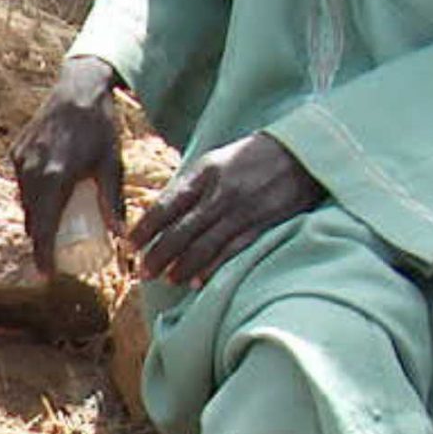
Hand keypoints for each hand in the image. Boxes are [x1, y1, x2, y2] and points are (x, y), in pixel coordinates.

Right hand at [12, 55, 126, 267]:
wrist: (78, 88)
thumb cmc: (100, 127)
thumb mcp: (111, 166)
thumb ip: (113, 202)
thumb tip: (121, 238)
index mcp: (54, 179)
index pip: (43, 229)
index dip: (42, 256)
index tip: (46, 277)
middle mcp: (31, 172)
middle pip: (32, 219)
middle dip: (41, 240)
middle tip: (55, 256)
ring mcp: (20, 161)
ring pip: (25, 202)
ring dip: (36, 218)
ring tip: (52, 229)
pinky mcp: (16, 151)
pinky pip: (22, 184)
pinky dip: (33, 196)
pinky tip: (48, 198)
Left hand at [129, 132, 318, 286]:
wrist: (302, 153)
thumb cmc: (253, 158)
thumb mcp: (217, 161)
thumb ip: (191, 185)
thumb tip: (162, 213)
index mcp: (205, 173)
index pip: (166, 205)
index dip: (146, 228)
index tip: (130, 244)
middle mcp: (220, 192)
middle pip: (181, 230)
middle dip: (158, 254)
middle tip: (143, 272)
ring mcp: (242, 209)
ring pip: (204, 245)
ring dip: (182, 265)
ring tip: (166, 280)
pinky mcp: (262, 224)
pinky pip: (232, 250)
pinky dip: (213, 267)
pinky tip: (198, 281)